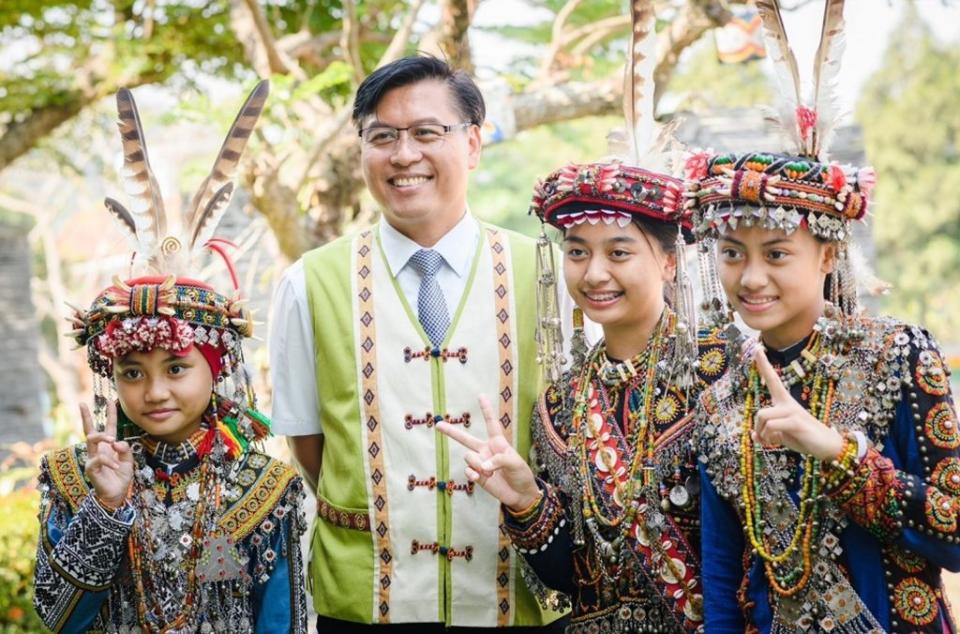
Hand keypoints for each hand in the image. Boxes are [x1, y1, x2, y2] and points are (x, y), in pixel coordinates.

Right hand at [81, 401, 133, 507]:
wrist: (116, 495)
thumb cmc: (121, 477)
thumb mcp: (128, 461)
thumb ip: (125, 449)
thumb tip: (116, 442)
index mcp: (109, 446)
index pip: (109, 427)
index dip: (110, 414)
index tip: (110, 400)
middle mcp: (98, 450)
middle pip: (90, 430)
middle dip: (86, 416)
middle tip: (82, 404)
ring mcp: (93, 458)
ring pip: (91, 440)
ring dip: (102, 437)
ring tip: (113, 440)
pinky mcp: (91, 468)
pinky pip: (97, 459)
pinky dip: (109, 461)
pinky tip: (117, 466)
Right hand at [436, 395, 539, 511]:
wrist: (520, 495)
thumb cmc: (521, 475)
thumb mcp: (516, 463)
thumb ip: (499, 460)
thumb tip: (482, 466)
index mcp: (498, 443)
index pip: (491, 423)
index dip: (486, 410)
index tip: (480, 395)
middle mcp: (486, 450)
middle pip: (466, 439)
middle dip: (451, 432)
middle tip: (438, 424)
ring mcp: (480, 463)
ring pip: (469, 457)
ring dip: (477, 465)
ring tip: (489, 473)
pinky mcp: (477, 476)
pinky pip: (468, 471)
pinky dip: (473, 474)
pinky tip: (480, 478)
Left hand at [752, 349, 843, 460]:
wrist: (827, 446)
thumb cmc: (804, 437)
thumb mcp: (782, 435)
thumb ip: (768, 433)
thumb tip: (753, 436)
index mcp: (784, 403)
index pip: (773, 380)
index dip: (764, 365)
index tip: (758, 349)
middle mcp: (788, 403)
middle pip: (760, 411)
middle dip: (757, 428)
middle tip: (761, 439)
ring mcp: (792, 411)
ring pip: (763, 418)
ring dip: (763, 434)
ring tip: (772, 442)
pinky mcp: (796, 421)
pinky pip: (771, 425)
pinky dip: (768, 436)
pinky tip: (776, 442)